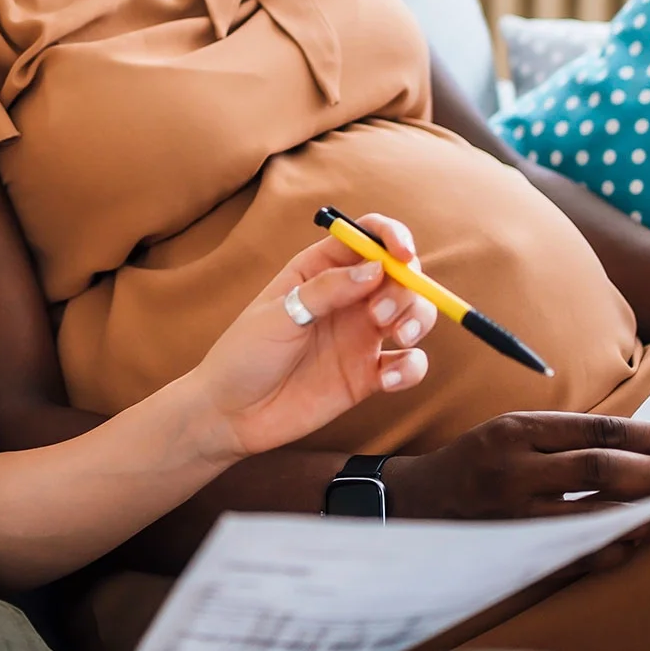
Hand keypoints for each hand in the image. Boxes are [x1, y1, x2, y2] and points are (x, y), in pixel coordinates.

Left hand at [185, 214, 437, 460]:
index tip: (403, 255)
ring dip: (418, 318)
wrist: (231, 413)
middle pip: (400, 275)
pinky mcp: (368, 375)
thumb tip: (376, 268)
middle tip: (381, 315)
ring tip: (399, 337)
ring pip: (413, 314)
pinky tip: (389, 379)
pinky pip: (407, 364)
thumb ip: (326, 290)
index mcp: (320, 269)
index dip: (391, 237)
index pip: (368, 237)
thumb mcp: (278, 314)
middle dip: (405, 287)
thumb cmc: (245, 353)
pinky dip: (411, 368)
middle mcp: (348, 298)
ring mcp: (361, 336)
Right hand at [387, 412, 649, 521]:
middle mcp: (516, 468)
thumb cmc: (475, 461)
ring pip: (593, 512)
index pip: (600, 429)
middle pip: (602, 468)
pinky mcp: (515, 546)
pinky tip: (641, 538)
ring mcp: (515, 511)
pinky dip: (614, 546)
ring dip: (643, 512)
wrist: (417, 502)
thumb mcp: (511, 430)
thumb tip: (637, 442)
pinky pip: (577, 551)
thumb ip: (564, 435)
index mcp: (518, 429)